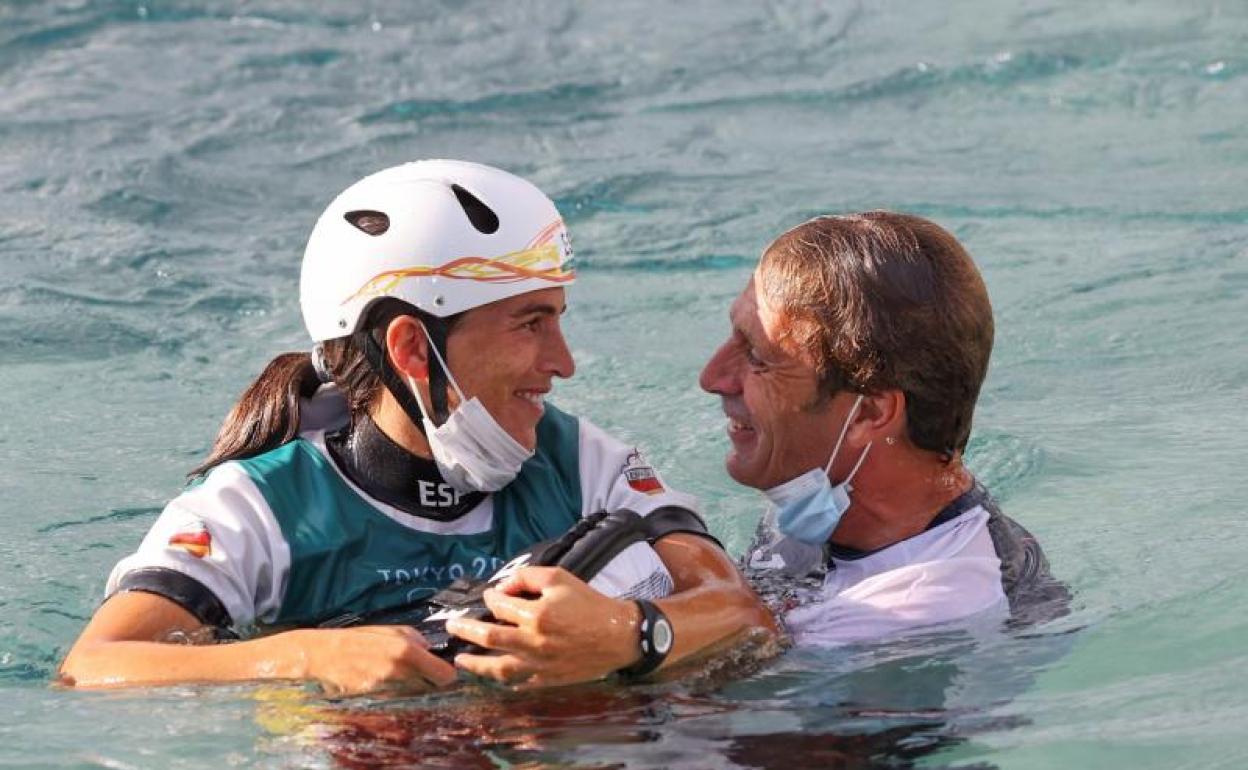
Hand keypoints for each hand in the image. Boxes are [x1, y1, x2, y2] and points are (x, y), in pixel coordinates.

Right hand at [292, 626, 457, 695]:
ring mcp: (387, 689)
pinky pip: (395, 700)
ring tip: (396, 677)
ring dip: (410, 689)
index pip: (444, 675)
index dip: (446, 675)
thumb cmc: (357, 640)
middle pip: (430, 688)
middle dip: (428, 682)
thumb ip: (416, 640)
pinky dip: (394, 695)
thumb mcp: (390, 630)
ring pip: (413, 696)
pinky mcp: (375, 700)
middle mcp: (399, 673)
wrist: (323, 656)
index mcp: (407, 651)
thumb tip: (431, 651)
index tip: (444, 672)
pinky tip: (382, 684)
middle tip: (421, 674)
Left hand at [447, 567, 639, 686]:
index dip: (491, 599)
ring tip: (461, 659)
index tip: (489, 597)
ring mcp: (539, 665)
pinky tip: (492, 673)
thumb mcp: (560, 578)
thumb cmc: (589, 603)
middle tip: (451, 626)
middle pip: (489, 639)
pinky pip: (516, 682)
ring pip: (497, 668)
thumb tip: (504, 587)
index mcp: (537, 614)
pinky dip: (501, 678)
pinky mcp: (546, 680)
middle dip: (466, 631)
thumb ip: (528, 577)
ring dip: (475, 663)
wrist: (617, 636)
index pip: (500, 606)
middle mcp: (534, 641)